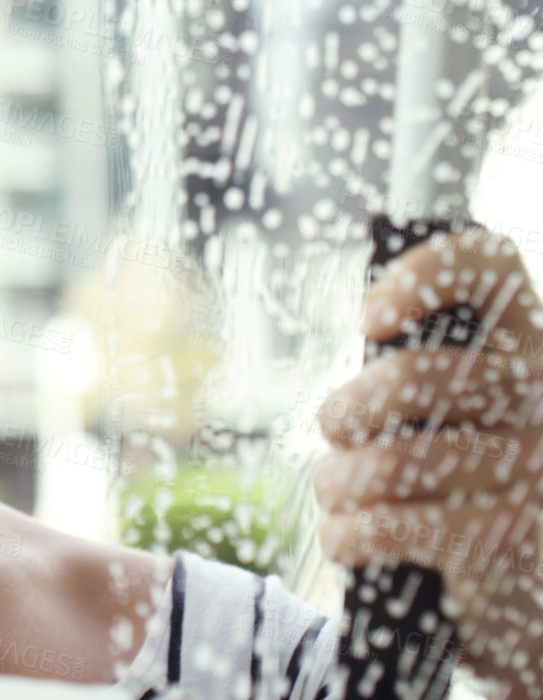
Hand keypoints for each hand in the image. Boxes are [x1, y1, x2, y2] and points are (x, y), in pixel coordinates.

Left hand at [312, 225, 542, 698]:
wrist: (519, 593)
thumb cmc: (458, 480)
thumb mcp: (449, 413)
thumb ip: (420, 372)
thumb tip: (373, 330)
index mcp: (525, 346)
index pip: (491, 267)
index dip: (425, 275)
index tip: (371, 321)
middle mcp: (542, 398)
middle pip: (412, 374)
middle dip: (346, 411)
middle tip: (340, 432)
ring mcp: (536, 471)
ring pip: (390, 461)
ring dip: (338, 483)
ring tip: (339, 493)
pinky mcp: (515, 540)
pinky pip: (391, 525)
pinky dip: (347, 534)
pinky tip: (349, 538)